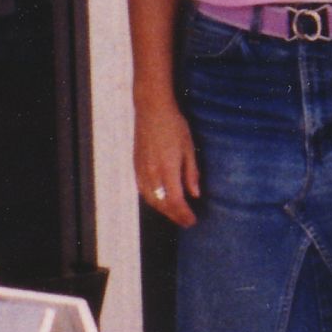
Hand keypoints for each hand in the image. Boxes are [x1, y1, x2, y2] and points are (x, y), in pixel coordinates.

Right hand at [136, 98, 199, 225]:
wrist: (152, 109)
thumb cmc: (174, 126)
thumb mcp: (188, 148)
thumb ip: (191, 173)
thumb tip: (195, 194)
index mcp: (168, 169)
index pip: (175, 201)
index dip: (184, 214)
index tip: (192, 220)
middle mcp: (152, 173)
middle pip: (163, 205)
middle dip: (175, 216)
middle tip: (186, 222)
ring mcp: (142, 170)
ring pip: (151, 200)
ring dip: (164, 211)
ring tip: (175, 214)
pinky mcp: (136, 166)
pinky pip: (143, 191)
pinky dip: (153, 200)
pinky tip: (160, 201)